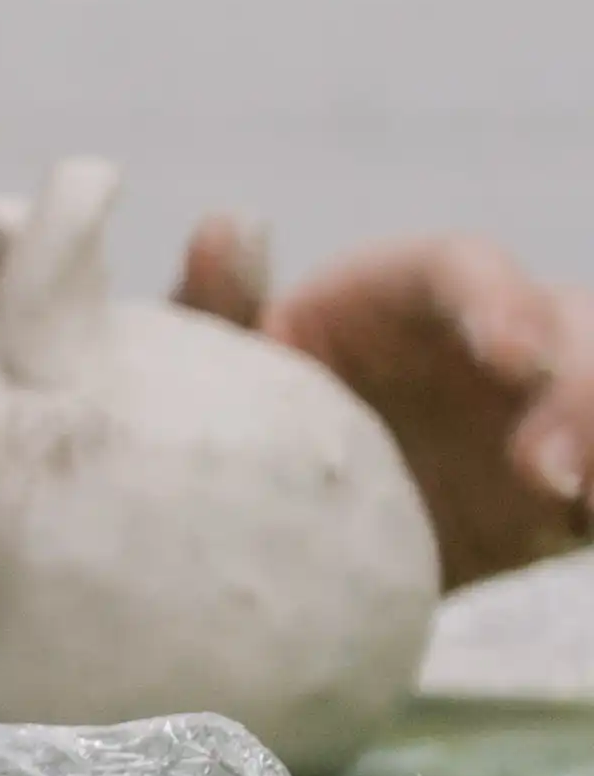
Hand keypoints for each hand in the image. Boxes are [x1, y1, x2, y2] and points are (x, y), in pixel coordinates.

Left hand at [185, 217, 593, 584]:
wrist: (285, 551)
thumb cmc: (251, 436)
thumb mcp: (227, 381)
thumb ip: (218, 310)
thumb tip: (224, 224)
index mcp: (407, 297)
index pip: (470, 268)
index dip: (499, 302)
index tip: (507, 357)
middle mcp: (495, 340)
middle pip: (571, 329)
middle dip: (576, 393)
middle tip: (543, 474)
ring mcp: (548, 409)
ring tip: (568, 506)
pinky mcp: (576, 486)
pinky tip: (582, 524)